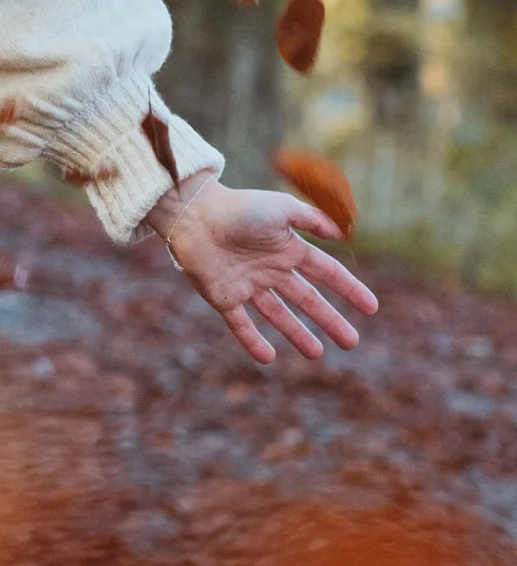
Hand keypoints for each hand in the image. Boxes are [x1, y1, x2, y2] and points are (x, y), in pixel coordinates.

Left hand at [150, 176, 378, 364]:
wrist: (194, 214)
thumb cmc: (239, 208)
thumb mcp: (282, 209)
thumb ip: (313, 219)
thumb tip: (342, 234)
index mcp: (288, 248)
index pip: (327, 273)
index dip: (350, 290)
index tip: (371, 308)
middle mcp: (271, 269)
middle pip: (307, 300)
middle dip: (330, 320)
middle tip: (351, 342)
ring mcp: (248, 285)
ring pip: (279, 315)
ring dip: (298, 334)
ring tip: (317, 354)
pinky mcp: (223, 297)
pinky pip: (241, 324)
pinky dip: (253, 341)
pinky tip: (269, 357)